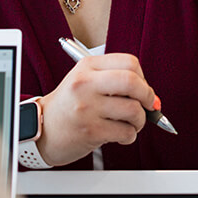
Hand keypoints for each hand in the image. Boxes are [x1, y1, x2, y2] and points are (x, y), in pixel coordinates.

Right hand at [37, 53, 156, 165]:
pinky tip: (120, 134)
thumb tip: (153, 98)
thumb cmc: (70, 105)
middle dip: (147, 96)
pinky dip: (129, 136)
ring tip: (131, 123)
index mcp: (87, 66)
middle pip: (132, 82)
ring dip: (140, 120)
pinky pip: (126, 132)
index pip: (129, 62)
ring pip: (133, 110)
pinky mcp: (90, 131)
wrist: (44, 128)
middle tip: (147, 105)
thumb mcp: (87, 81)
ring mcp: (87, 108)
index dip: (143, 77)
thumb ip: (116, 82)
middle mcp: (85, 84)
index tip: (143, 89)